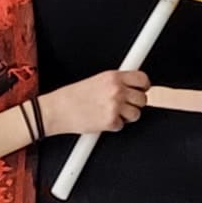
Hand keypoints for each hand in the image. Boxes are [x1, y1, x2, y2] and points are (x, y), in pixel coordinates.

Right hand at [35, 68, 149, 138]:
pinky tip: (102, 120)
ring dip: (127, 116)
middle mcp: (116, 90)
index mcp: (113, 77)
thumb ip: (115, 83)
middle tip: (124, 105)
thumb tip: (131, 88)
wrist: (57, 110)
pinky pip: (122, 126)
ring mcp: (115, 106)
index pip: (142, 79)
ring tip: (111, 113)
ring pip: (136, 114)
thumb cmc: (72, 96)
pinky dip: (114, 125)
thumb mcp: (96, 80)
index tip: (142, 90)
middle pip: (143, 99)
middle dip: (135, 104)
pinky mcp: (111, 121)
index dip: (144, 86)